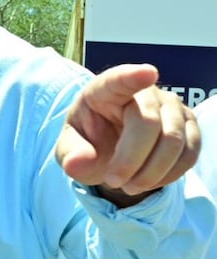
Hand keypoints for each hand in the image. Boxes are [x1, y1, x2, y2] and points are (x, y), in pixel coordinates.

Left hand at [55, 64, 199, 206]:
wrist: (110, 153)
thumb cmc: (88, 144)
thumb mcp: (69, 151)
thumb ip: (71, 155)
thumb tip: (77, 164)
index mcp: (104, 91)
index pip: (119, 79)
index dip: (133, 76)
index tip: (147, 73)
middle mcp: (143, 92)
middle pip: (148, 123)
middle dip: (130, 160)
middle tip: (113, 182)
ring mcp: (171, 106)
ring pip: (173, 140)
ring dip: (150, 172)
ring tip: (128, 186)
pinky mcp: (189, 126)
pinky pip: (189, 153)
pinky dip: (169, 175)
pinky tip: (148, 181)